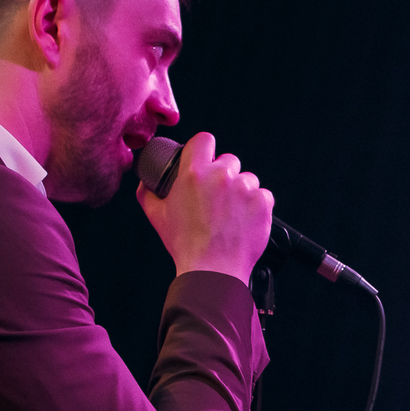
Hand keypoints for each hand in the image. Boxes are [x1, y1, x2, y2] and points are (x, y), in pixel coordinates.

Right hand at [135, 132, 273, 285]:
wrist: (213, 270)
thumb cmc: (186, 246)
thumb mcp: (157, 217)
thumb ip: (148, 194)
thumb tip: (145, 183)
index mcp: (193, 174)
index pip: (204, 140)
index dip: (205, 148)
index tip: (207, 158)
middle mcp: (220, 176)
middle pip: (229, 160)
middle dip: (224, 174)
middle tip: (218, 196)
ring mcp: (244, 188)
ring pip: (248, 178)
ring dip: (241, 191)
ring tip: (231, 213)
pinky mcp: (262, 203)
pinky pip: (263, 195)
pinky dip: (257, 206)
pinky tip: (244, 220)